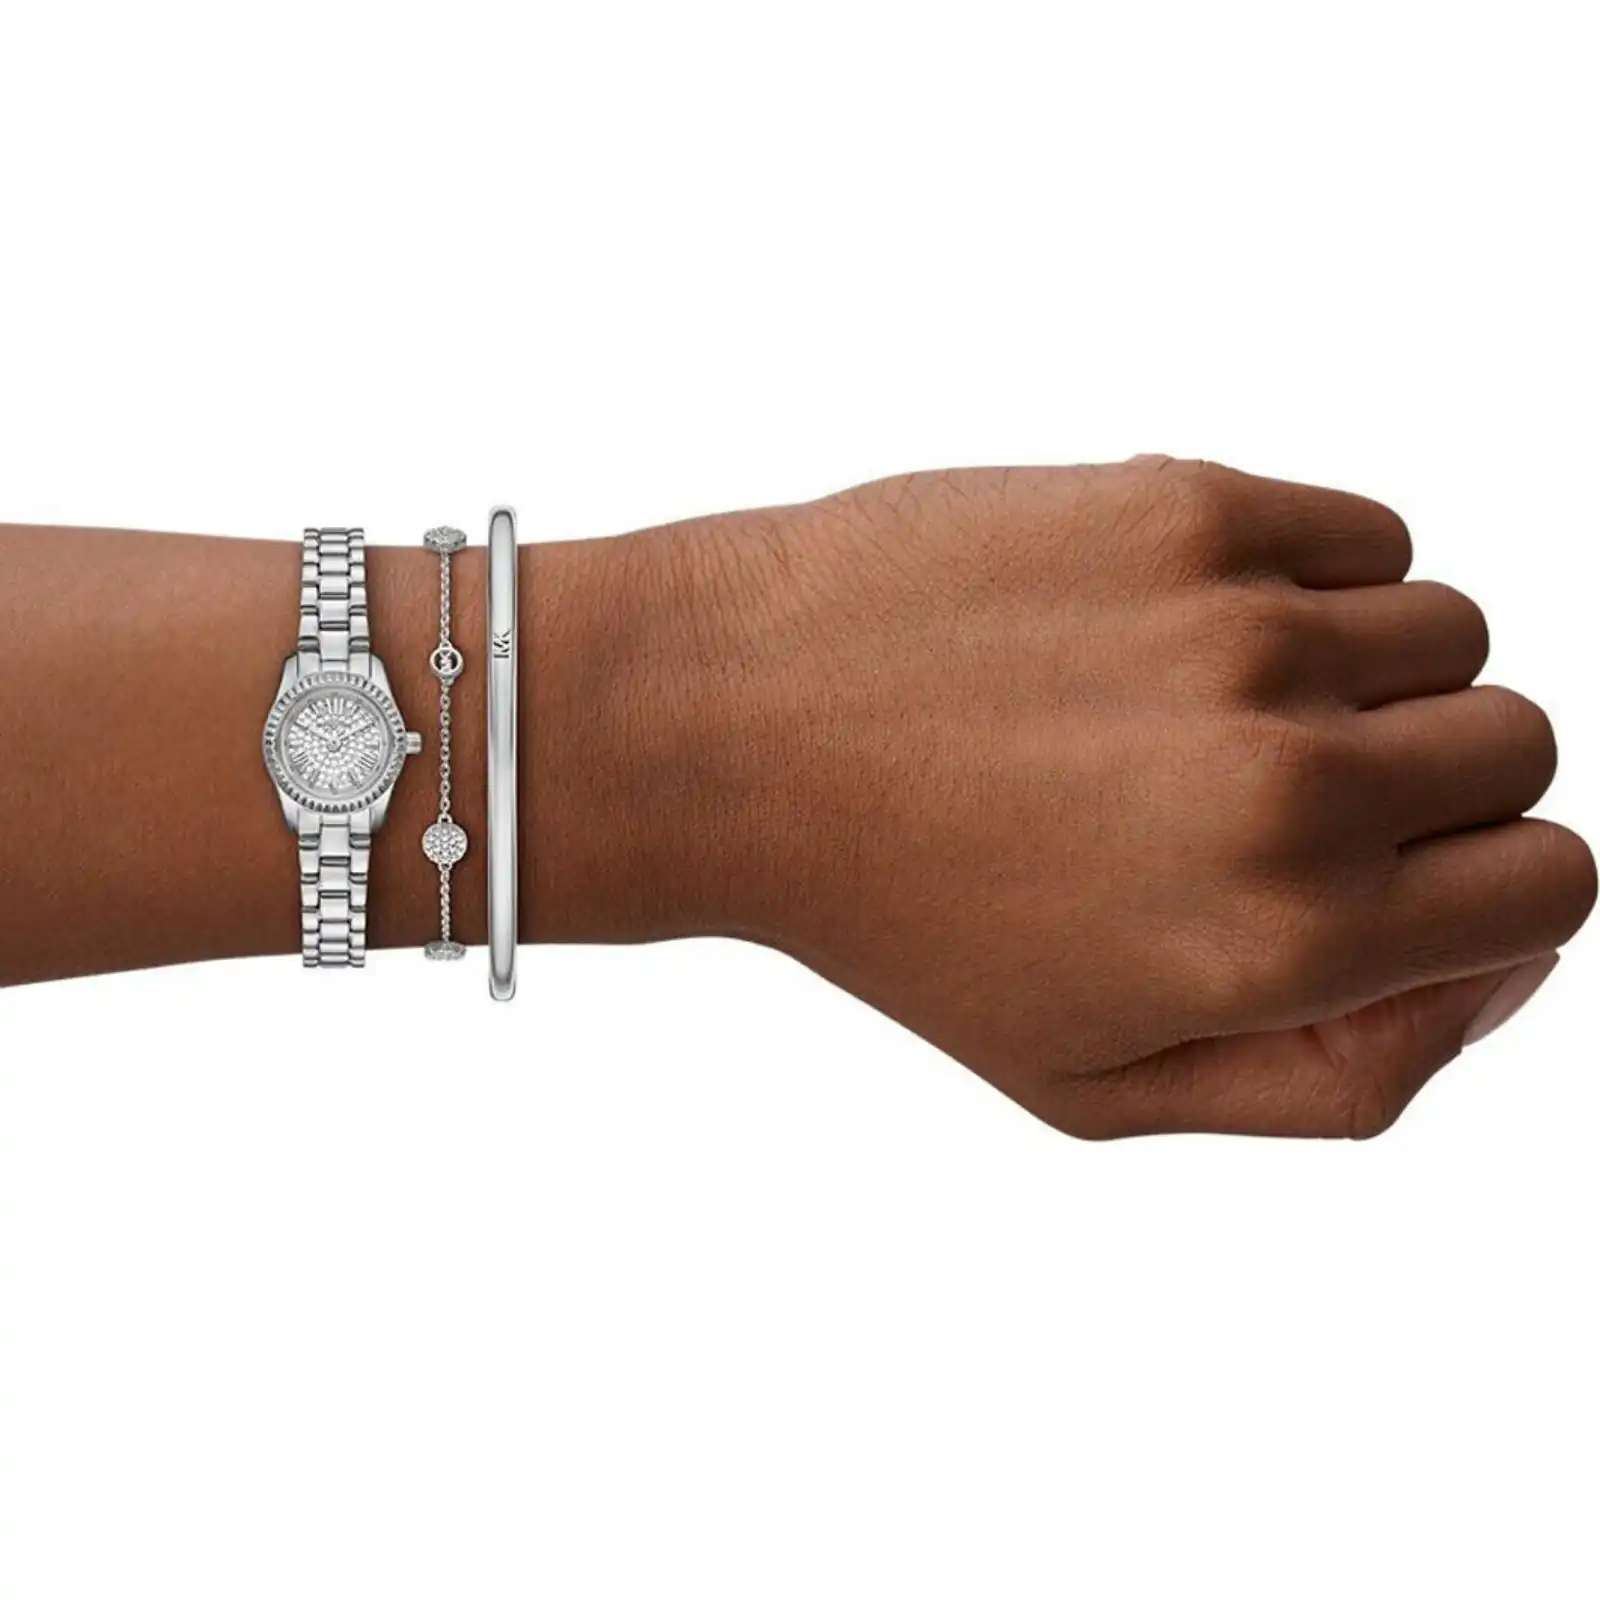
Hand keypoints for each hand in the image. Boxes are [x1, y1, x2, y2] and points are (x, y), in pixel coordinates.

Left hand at [572, 458, 1594, 1136]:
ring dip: (1363, 673)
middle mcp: (1288, 784)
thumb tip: (1493, 973)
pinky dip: (1309, 579)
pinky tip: (1181, 625)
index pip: (1552, 890)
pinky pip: (1364, 533)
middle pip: (1518, 745)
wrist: (736, 732)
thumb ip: (1331, 1075)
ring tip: (1207, 705)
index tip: (1394, 872)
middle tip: (1278, 788)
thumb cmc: (901, 915)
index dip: (1486, 887)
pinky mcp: (1187, 507)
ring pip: (1447, 628)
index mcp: (1281, 945)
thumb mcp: (1096, 1083)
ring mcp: (1244, 627)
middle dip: (1430, 780)